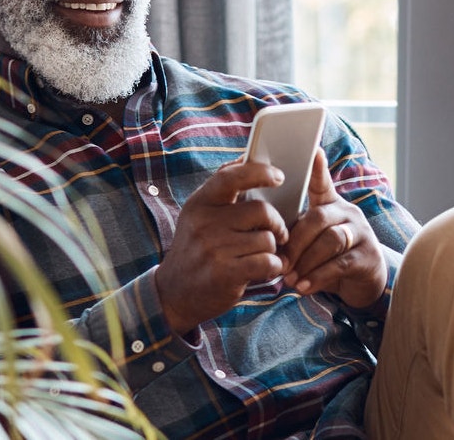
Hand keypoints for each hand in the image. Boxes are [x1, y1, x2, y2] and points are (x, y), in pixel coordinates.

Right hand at [155, 159, 290, 334]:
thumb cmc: (196, 250)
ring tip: (262, 256)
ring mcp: (213, 248)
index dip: (259, 172)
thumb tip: (246, 159)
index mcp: (199, 203)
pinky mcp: (225, 273)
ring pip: (267, 239)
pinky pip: (268, 262)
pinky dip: (274, 267)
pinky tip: (266, 270)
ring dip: (273, 250)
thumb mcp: (198, 217)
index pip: (231, 177)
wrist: (174, 293)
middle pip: (261, 211)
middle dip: (276, 223)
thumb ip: (221, 192)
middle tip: (279, 233)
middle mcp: (204, 222)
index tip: (279, 177)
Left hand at [280, 149, 386, 309]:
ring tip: (290, 279)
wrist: (362, 282)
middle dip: (295, 242)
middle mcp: (347, 213)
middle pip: (318, 218)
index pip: (322, 182)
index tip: (313, 150)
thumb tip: (265, 236)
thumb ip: (296, 232)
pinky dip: (318, 277)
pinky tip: (303, 287)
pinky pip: (340, 264)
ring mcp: (360, 233)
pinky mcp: (368, 257)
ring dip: (306, 262)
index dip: (317, 168)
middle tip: (279, 262)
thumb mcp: (313, 240)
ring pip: (330, 240)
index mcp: (330, 205)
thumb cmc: (329, 257)